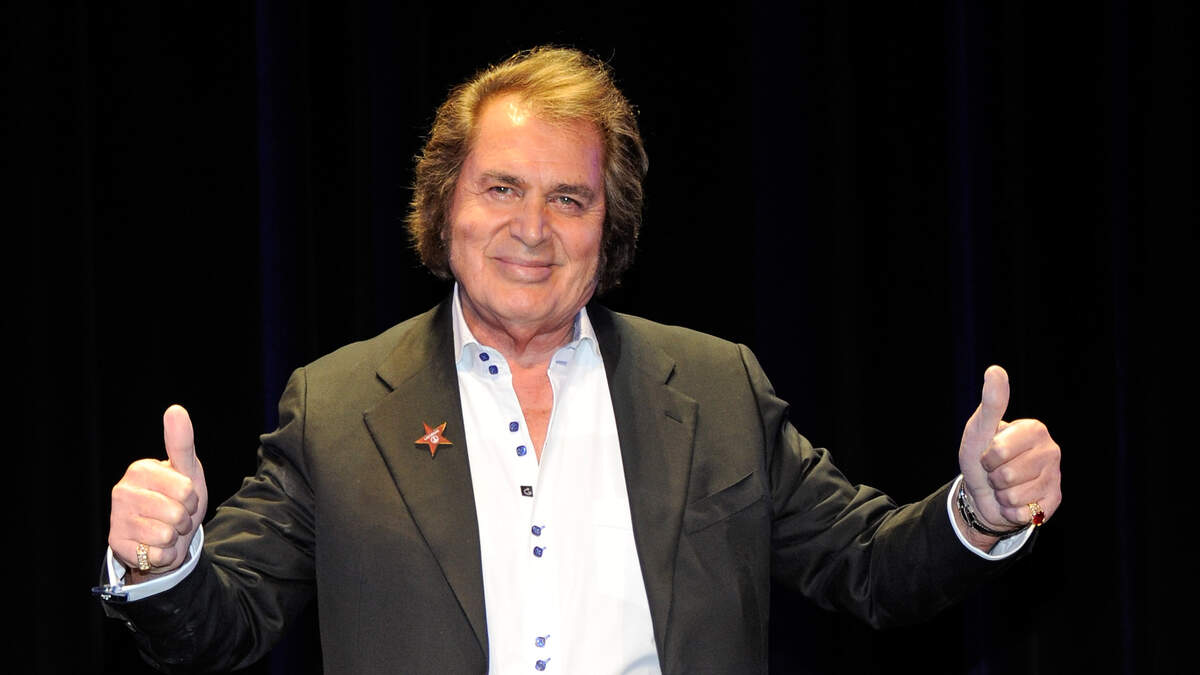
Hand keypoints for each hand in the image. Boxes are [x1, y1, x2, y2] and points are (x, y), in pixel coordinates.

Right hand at [108, 405, 207, 579]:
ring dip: (173, 536)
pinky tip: (153, 545)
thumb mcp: (187, 471)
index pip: (185, 488)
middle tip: (174, 516)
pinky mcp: (116, 543)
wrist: (165, 539)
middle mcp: (122, 490)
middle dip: (183, 518)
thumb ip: (181, 442)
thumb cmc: (178, 500)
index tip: (183, 495)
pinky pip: (156, 553)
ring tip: (164, 529)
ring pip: (166, 533)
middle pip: (177, 512)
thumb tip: (175, 409)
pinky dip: (163, 553)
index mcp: (141, 469)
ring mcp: (117, 517)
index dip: (191, 498)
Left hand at [958, 366, 1061, 537]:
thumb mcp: (980, 429)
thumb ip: (991, 403)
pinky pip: (1025, 513)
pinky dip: (1011, 511)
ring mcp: (1055, 477)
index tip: (989, 453)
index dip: (986, 457)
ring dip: (1001, 495)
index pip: (999, 450)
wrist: (983, 494)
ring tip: (1004, 487)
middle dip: (994, 477)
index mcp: (1035, 429)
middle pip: (1008, 474)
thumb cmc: (981, 458)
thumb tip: (995, 370)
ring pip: (1015, 495)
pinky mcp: (1054, 502)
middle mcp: (1051, 451)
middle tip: (996, 473)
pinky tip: (1014, 503)